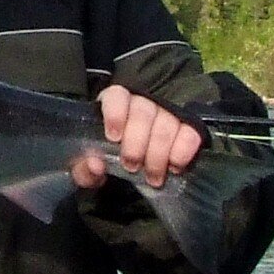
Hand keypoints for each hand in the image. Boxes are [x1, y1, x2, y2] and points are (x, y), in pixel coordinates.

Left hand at [77, 84, 202, 190]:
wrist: (132, 168)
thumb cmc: (106, 160)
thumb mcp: (87, 167)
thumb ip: (83, 168)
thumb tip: (95, 165)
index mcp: (114, 103)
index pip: (117, 96)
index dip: (116, 114)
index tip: (113, 137)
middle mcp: (142, 102)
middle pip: (143, 112)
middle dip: (137, 143)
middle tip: (132, 166)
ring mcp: (167, 112)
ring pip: (167, 123)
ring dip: (159, 153)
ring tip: (152, 177)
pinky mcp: (187, 127)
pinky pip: (190, 133)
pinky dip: (183, 151)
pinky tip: (174, 167)